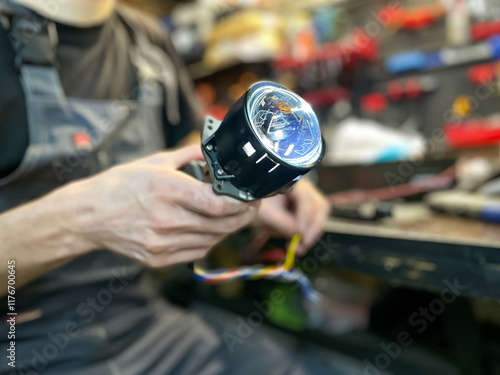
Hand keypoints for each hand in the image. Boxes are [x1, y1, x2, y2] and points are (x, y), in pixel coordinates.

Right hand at [57, 145, 258, 266]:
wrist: (89, 215)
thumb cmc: (120, 185)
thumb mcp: (154, 161)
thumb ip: (189, 156)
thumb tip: (214, 153)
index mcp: (166, 189)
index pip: (217, 205)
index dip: (241, 203)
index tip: (250, 196)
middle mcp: (165, 219)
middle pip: (220, 225)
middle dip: (243, 215)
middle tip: (250, 206)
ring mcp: (161, 242)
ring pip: (212, 240)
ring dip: (229, 228)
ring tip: (233, 216)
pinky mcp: (158, 258)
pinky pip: (197, 252)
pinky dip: (211, 240)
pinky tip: (212, 229)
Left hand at [256, 178, 328, 254]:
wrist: (255, 199)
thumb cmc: (260, 201)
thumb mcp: (267, 212)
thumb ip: (282, 222)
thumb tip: (298, 236)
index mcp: (293, 181)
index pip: (306, 198)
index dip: (305, 216)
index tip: (300, 233)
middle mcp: (306, 188)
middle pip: (320, 206)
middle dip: (314, 227)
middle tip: (304, 243)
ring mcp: (309, 198)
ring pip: (320, 215)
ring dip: (312, 233)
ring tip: (299, 248)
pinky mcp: (308, 210)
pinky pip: (314, 222)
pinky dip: (308, 234)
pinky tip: (299, 244)